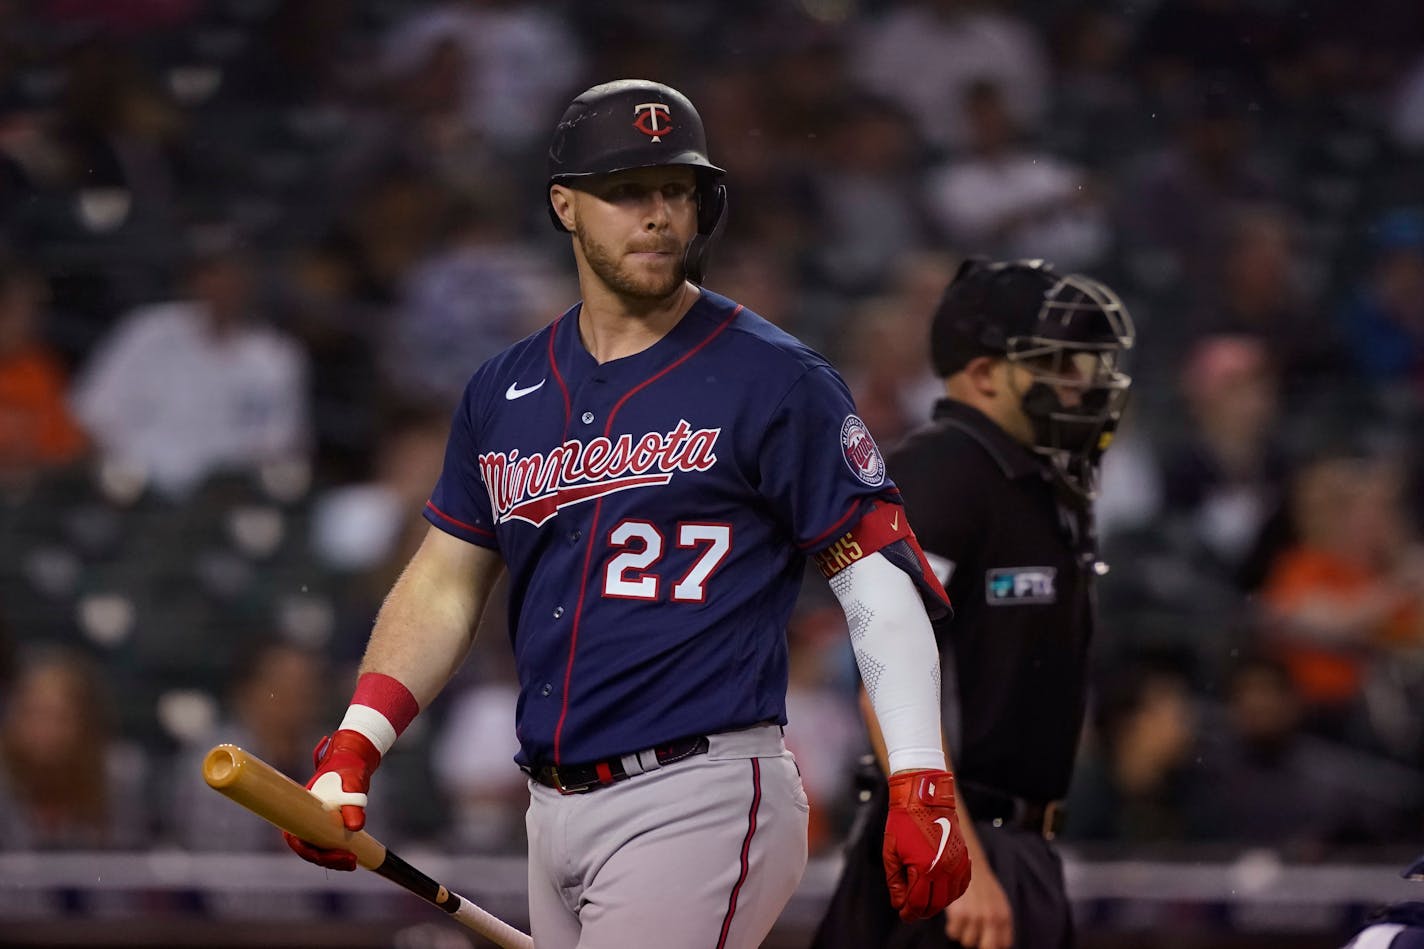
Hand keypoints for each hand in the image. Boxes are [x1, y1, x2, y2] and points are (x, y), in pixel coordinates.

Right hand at [282, 730, 380, 870]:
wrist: (353, 759)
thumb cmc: (347, 768)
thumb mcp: (352, 781)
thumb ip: (353, 801)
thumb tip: (355, 827)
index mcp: (299, 807)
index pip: (296, 839)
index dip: (310, 852)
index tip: (331, 855)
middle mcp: (302, 818)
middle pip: (308, 848)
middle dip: (327, 859)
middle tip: (350, 862)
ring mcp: (314, 822)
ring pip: (318, 849)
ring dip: (333, 860)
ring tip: (353, 861)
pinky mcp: (326, 824)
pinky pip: (327, 844)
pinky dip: (337, 853)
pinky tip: (353, 856)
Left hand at [883, 769, 970, 920]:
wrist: (924, 797)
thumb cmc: (904, 821)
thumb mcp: (891, 852)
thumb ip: (895, 880)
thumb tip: (899, 902)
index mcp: (924, 869)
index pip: (918, 903)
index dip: (908, 912)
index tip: (903, 914)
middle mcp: (944, 869)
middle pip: (935, 904)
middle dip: (921, 910)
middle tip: (911, 910)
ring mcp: (957, 864)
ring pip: (950, 897)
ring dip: (936, 902)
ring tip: (923, 899)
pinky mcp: (964, 857)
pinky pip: (962, 885)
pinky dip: (952, 892)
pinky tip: (941, 890)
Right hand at [944, 860, 1012, 948]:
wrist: (966, 863)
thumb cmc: (982, 886)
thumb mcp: (999, 903)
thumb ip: (1000, 925)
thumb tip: (999, 945)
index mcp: (1004, 917)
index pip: (1004, 945)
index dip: (993, 945)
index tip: (985, 940)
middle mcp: (992, 918)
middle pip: (987, 948)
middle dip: (979, 943)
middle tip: (973, 933)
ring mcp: (975, 917)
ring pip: (967, 942)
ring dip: (963, 932)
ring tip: (964, 918)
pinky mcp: (959, 914)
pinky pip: (953, 933)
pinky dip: (952, 926)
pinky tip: (955, 915)